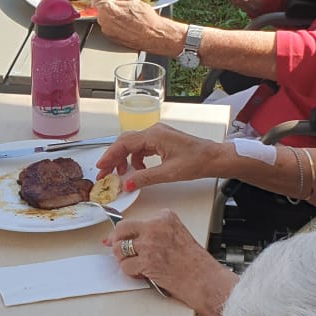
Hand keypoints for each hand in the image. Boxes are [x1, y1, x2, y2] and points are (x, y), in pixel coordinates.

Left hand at [92, 0, 179, 54]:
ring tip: (127, 18)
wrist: (153, 34)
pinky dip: (115, 27)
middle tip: (123, 9)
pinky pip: (109, 29)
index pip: (95, 0)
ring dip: (112, 18)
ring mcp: (107, 30)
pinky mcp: (111, 38)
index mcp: (107, 7)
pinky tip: (127, 26)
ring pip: (104, 20)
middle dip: (108, 8)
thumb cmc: (145, 17)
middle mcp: (104, 20)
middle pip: (100, 11)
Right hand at [96, 125, 220, 189]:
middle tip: (105, 173)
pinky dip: (136, 159)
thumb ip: (145, 178)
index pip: (125, 143)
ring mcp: (158, 135)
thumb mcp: (168, 173)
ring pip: (133, 145)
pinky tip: (139, 170)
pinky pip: (142, 148)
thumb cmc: (197, 162)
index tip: (101, 167)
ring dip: (125, 159)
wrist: (214, 158)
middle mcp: (154, 131)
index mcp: (154, 135)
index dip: (110, 155)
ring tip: (121, 174)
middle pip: (125, 142)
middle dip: (114, 158)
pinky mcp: (162, 140)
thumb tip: (126, 184)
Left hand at [101, 211, 236, 315]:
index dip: (126, 232)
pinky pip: (125, 266)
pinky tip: (141, 273)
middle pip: (121, 229)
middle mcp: (155, 227)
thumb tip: (130, 236)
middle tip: (114, 247)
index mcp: (165, 217)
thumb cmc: (194, 261)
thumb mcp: (176, 234)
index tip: (123, 237)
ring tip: (134, 264)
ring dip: (123, 259)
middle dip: (115, 240)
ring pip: (119, 249)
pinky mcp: (146, 262)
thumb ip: (155, 232)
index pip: (135, 220)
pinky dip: (130, 272)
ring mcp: (149, 244)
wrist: (204, 278)